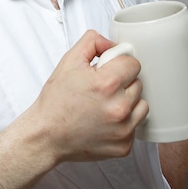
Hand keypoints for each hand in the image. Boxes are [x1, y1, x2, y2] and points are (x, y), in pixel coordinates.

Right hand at [31, 30, 148, 163]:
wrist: (46, 136)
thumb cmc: (55, 102)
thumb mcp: (68, 62)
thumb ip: (92, 42)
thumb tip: (112, 44)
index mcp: (107, 83)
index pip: (133, 63)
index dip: (119, 63)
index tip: (109, 70)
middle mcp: (119, 107)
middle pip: (138, 83)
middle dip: (122, 83)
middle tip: (102, 89)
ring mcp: (123, 129)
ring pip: (141, 105)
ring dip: (128, 102)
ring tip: (105, 104)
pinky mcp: (124, 145)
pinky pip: (134, 126)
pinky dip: (123, 123)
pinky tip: (105, 121)